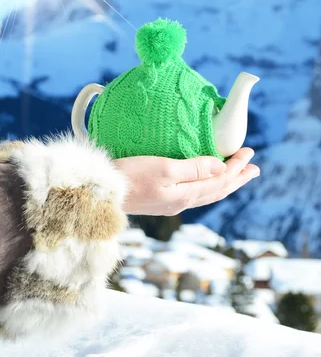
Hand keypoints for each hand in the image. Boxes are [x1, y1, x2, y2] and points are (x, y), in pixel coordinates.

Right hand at [114, 148, 258, 215]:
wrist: (102, 195)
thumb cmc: (130, 177)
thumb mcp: (165, 167)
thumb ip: (195, 168)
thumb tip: (222, 167)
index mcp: (186, 194)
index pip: (220, 180)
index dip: (237, 167)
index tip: (250, 153)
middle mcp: (182, 202)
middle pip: (218, 190)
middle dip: (237, 177)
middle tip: (254, 168)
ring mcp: (171, 204)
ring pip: (207, 194)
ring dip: (225, 183)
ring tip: (237, 175)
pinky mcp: (161, 201)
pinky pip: (195, 194)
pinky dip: (208, 186)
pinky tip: (205, 182)